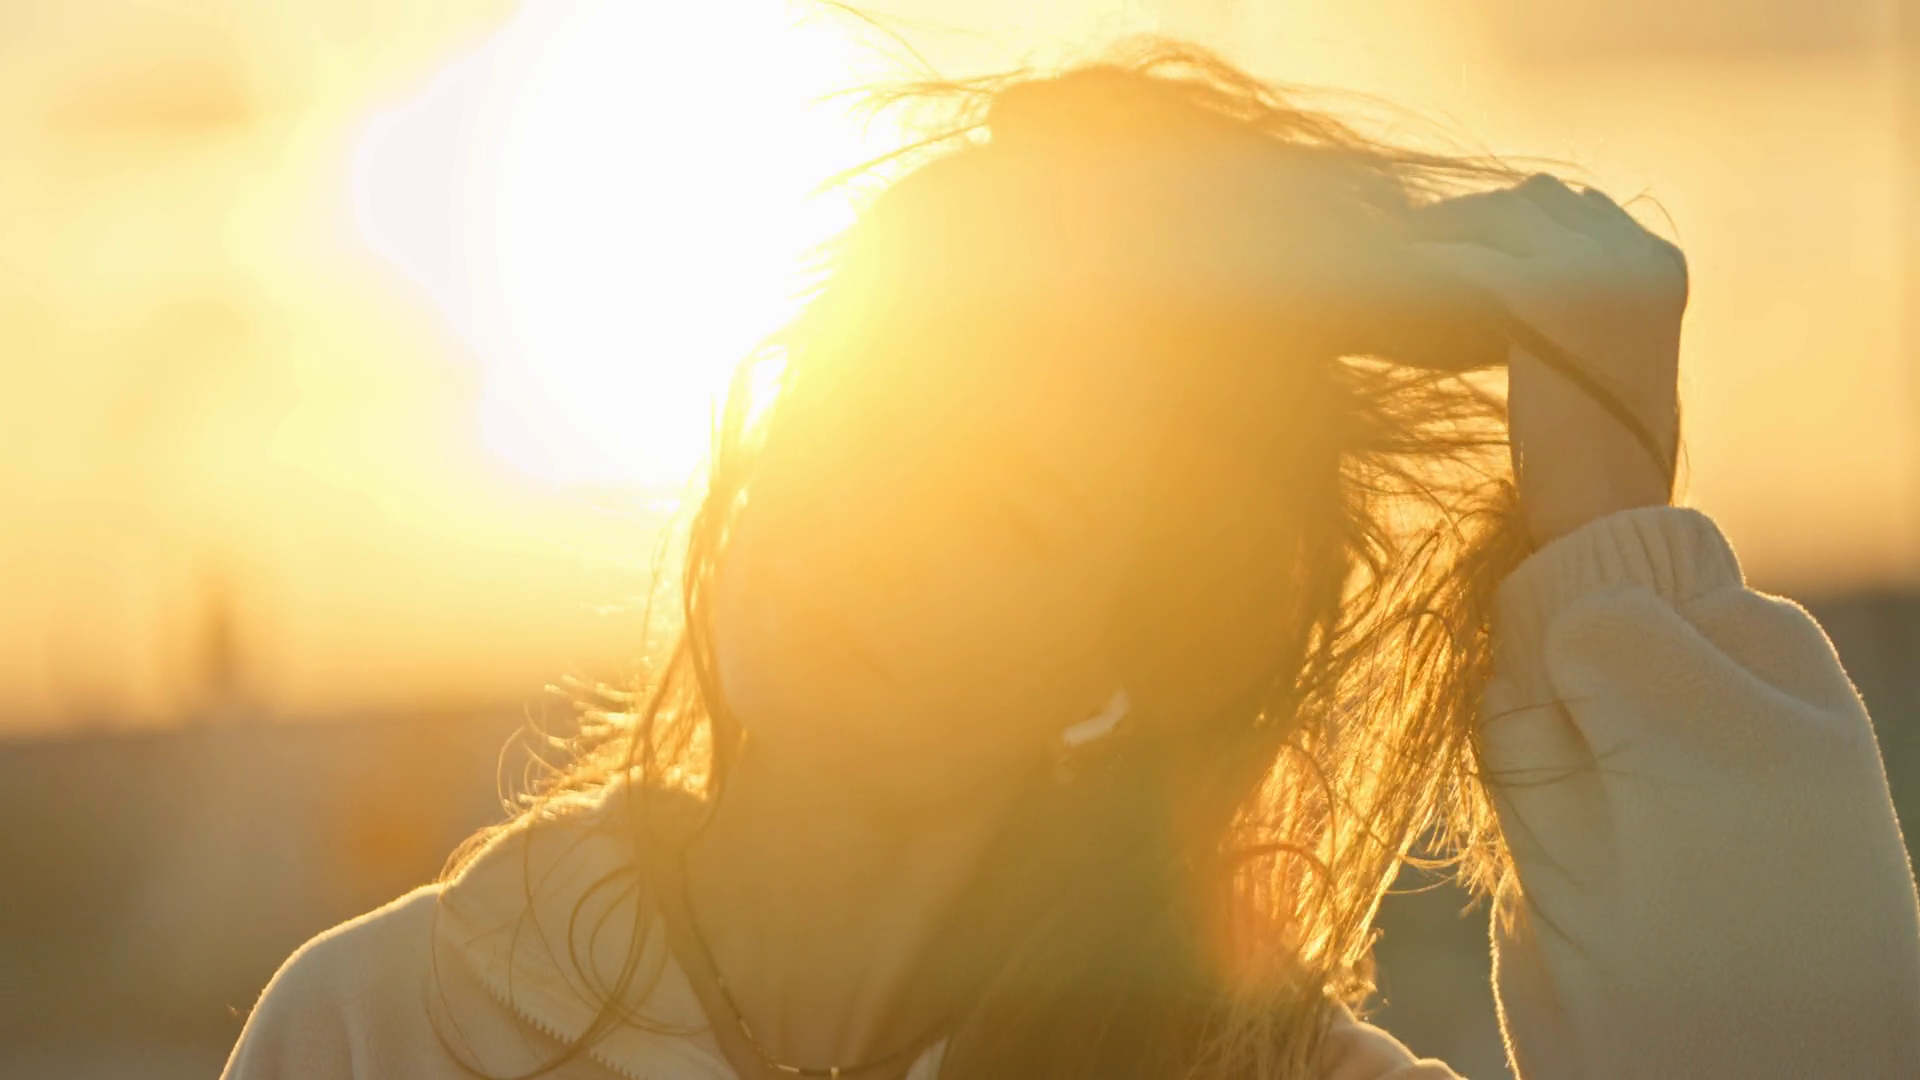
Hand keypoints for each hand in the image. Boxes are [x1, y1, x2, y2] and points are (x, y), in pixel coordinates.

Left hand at [1410, 174, 1688, 546]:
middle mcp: (1638, 255)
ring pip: (1499, 216)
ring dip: (1444, 229)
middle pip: (1538, 199)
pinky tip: (1385, 275)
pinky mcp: (1547, 293)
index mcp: (1661, 265)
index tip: (1459, 235)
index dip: (1513, 217)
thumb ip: (1580, 299)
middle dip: (1473, 214)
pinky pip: (1468, 260)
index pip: (1576, 206)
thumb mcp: (1603, 356)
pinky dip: (1425, 264)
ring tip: (1392, 251)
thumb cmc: (1598, 453)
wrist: (1608, 509)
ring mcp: (1598, 269)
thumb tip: (1515, 263)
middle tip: (1412, 238)